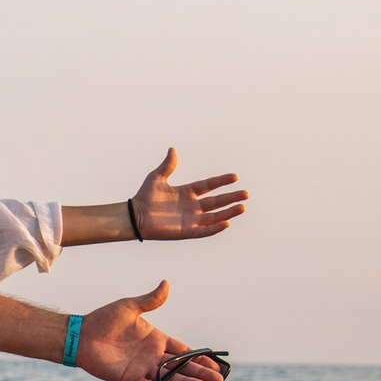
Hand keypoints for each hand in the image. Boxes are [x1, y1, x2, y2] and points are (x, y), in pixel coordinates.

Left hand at [75, 282, 229, 380]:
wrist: (81, 335)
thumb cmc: (104, 319)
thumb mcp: (130, 307)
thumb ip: (150, 300)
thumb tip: (166, 283)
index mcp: (157, 339)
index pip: (184, 351)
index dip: (200, 358)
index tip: (216, 364)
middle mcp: (153, 356)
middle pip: (182, 366)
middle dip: (200, 373)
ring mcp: (142, 368)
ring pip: (169, 377)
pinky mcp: (129, 378)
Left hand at [132, 149, 247, 240]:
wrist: (134, 216)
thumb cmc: (144, 197)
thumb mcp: (157, 178)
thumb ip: (168, 165)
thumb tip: (172, 149)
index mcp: (187, 192)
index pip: (208, 185)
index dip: (221, 181)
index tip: (235, 177)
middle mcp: (191, 206)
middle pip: (216, 202)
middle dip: (231, 198)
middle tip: (246, 194)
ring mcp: (190, 219)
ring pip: (214, 216)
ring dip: (228, 212)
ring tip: (242, 207)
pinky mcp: (186, 231)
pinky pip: (204, 231)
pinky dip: (215, 228)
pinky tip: (226, 222)